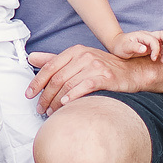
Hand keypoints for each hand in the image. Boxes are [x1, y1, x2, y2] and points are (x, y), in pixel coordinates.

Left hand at [26, 44, 143, 113]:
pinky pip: (85, 87)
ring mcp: (95, 66)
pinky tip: (66, 104)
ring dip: (57, 101)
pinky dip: (73, 96)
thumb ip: (54, 60)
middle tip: (40, 108)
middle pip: (57, 78)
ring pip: (68, 84)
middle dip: (46, 96)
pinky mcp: (105, 77)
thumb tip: (31, 57)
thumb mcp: (78, 60)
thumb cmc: (103, 68)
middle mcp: (84, 56)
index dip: (37, 82)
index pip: (50, 67)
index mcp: (75, 51)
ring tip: (52, 112)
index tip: (29, 94)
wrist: (132, 72)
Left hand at [114, 28, 162, 62]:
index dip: (156, 50)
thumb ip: (134, 47)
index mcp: (142, 35)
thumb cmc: (120, 46)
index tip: (153, 59)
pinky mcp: (150, 47)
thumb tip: (144, 49)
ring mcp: (150, 41)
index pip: (153, 40)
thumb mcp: (124, 47)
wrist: (117, 45)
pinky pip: (161, 48)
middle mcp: (148, 36)